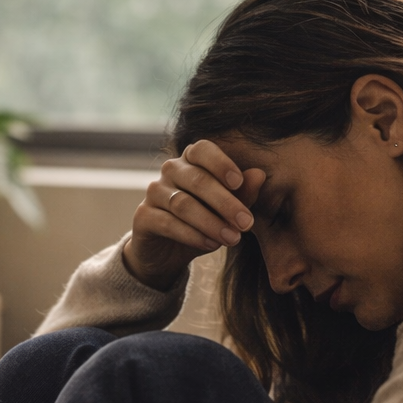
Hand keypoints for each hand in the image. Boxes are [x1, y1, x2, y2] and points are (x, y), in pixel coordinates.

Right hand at [122, 140, 267, 290]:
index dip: (221, 163)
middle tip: (247, 223)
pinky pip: (168, 223)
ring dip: (211, 222)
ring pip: (183, 204)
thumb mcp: (226, 210)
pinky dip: (192, 235)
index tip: (239, 183)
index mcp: (191, 160)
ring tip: (233, 239)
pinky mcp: (142, 216)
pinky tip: (210, 245)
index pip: (202, 149)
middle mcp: (170, 170)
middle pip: (197, 180)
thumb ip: (242, 193)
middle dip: (225, 202)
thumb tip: (260, 175)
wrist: (167, 253)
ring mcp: (154, 192)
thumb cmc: (202, 223)